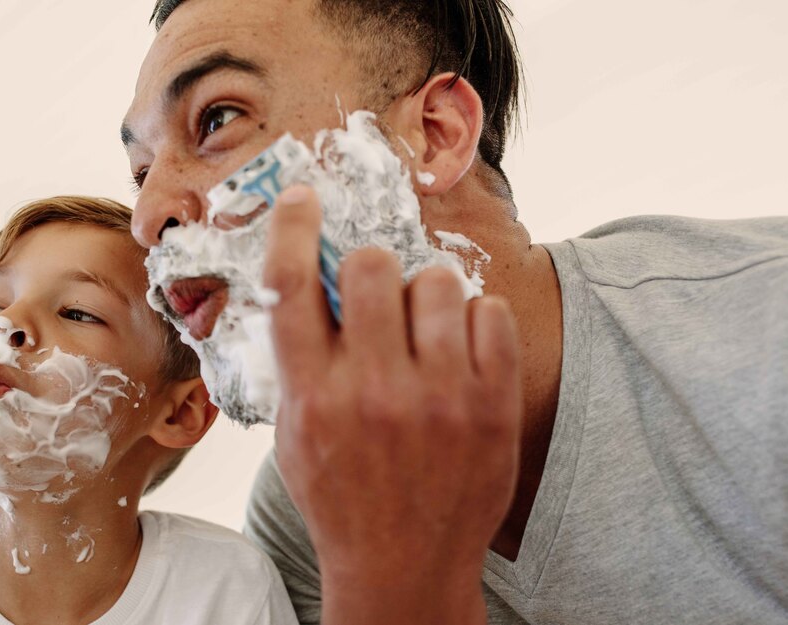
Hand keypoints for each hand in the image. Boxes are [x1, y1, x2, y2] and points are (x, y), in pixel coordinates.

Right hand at [263, 185, 522, 624]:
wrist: (405, 567)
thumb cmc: (344, 498)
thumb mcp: (296, 435)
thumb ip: (302, 362)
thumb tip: (314, 281)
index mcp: (313, 395)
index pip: (293, 284)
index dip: (295, 227)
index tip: (302, 199)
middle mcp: (374, 389)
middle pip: (374, 266)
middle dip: (373, 270)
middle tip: (379, 295)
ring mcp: (440, 396)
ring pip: (437, 280)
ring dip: (426, 294)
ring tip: (425, 331)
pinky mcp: (494, 403)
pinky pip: (491, 310)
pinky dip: (475, 319)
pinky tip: (461, 351)